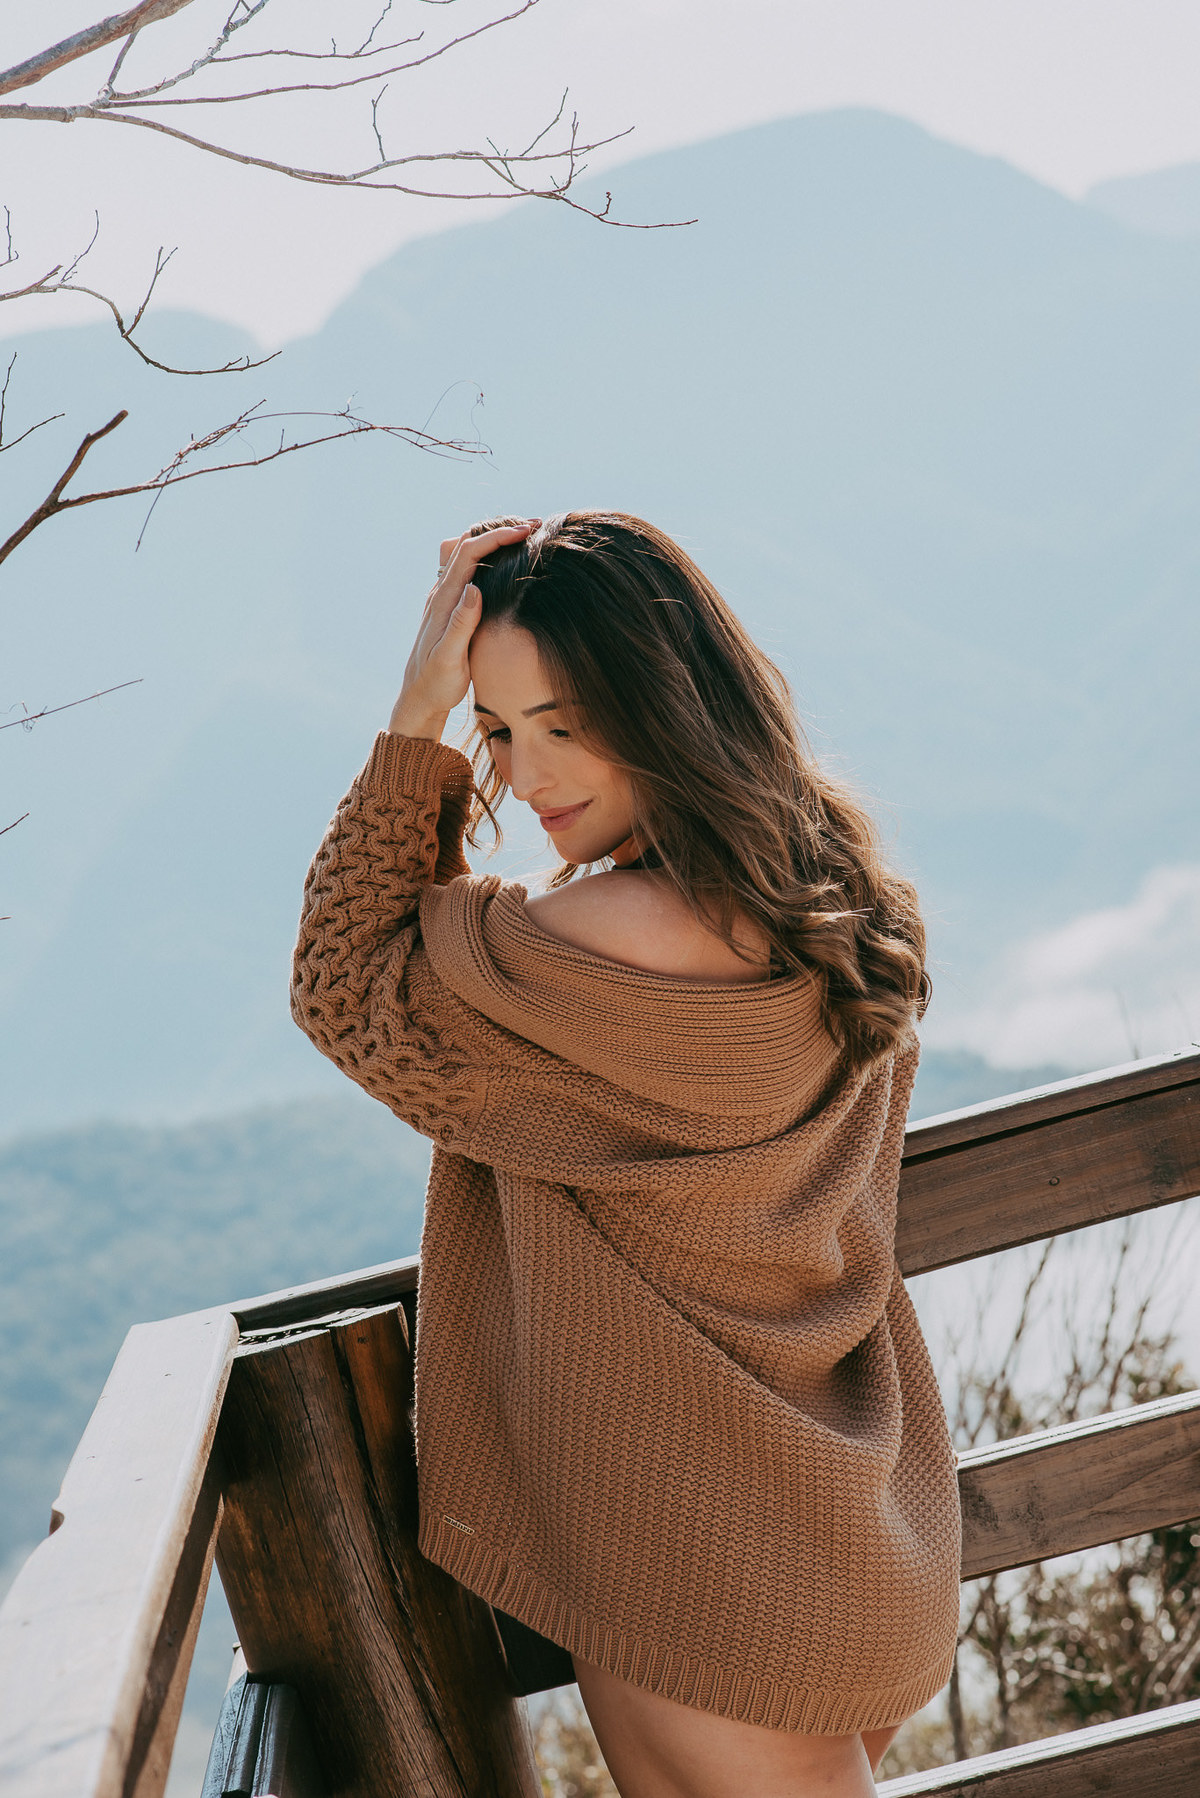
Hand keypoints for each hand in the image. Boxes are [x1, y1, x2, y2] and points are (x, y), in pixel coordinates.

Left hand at [387, 520, 537, 739]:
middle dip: (499, 530)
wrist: (419, 698)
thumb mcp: (450, 660)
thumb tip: (474, 588)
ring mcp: (444, 598)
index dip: (497, 537)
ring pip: (466, 553)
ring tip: (524, 538)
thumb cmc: (437, 684)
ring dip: (493, 540)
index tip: (525, 532)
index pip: (469, 552)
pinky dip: (488, 556)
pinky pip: (467, 569)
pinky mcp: (450, 606)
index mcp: (443, 600)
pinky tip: (506, 563)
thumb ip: (461, 624)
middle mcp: (440, 593)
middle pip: (467, 544)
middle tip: (533, 527)